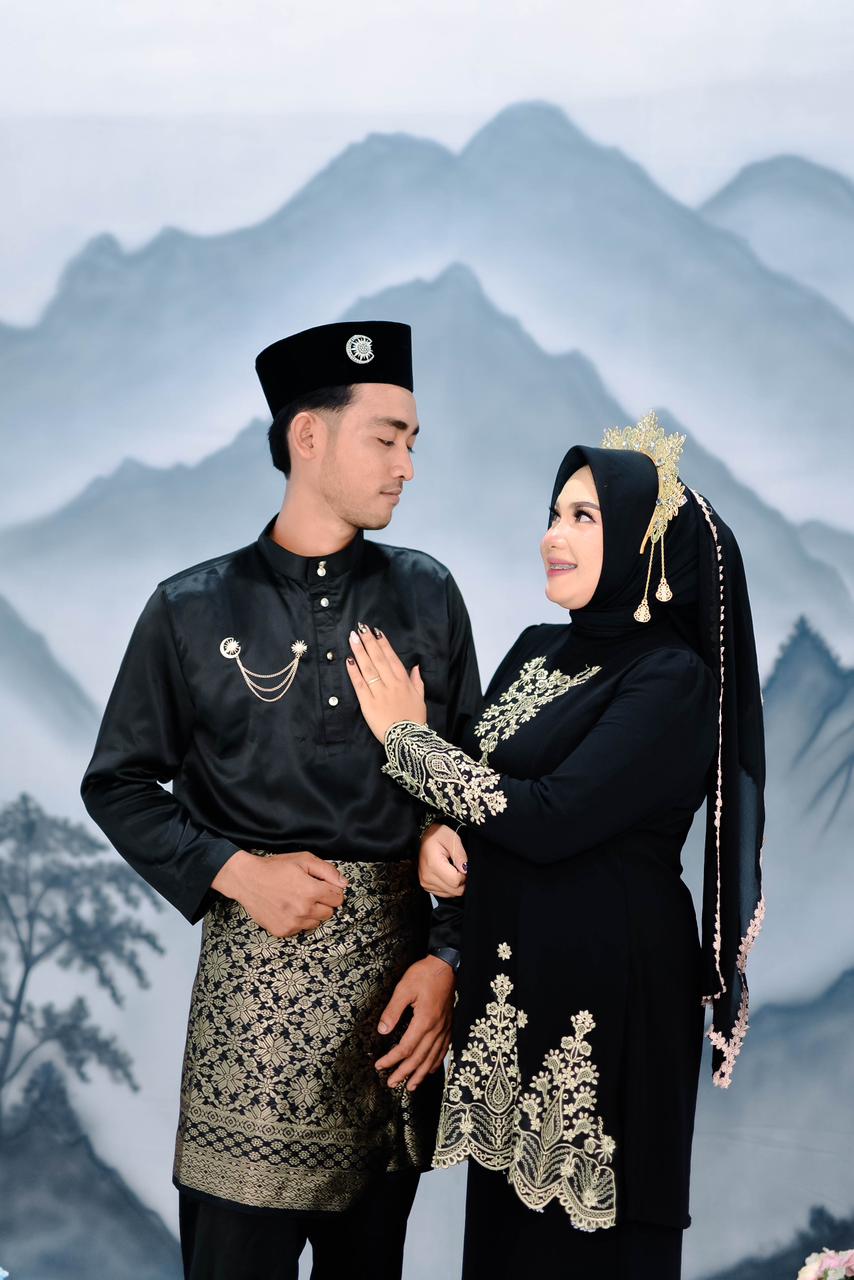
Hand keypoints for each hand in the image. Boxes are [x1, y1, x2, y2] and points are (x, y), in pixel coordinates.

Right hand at [212, 849, 347, 937]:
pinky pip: (300, 929)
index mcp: (311, 891)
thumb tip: (344, 884)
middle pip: (329, 913)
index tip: (321, 886)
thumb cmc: (275, 868)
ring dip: (311, 913)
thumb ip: (328, 871)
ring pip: (316, 923)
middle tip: (308, 892)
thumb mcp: (303, 860)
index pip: (338, 898)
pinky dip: (298, 921)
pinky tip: (287, 908)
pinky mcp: (282, 931)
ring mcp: (292, 923)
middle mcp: (304, 910)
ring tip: (296, 900)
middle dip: (323, 902)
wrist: (248, 880)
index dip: (331, 890)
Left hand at [345, 623, 426, 741]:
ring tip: (352, 638)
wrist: (407, 739)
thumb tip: (416, 667)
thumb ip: (417, 681)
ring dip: (360, 651)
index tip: (376, 632)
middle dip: (369, 642)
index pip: (392, 658)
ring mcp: (379, 692)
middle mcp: (391, 683)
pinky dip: (354, 672)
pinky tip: (348, 660)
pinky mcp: (368, 703)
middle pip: (378, 658)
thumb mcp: (420, 698)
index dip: (383, 644)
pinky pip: (359, 684)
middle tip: (360, 628)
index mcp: (404, 681)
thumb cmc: (414, 719)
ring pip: (368, 668)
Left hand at [375, 956, 454, 1090]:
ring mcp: (445, 1029)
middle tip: (392, 1084)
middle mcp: (436, 1029)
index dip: (392, 1059)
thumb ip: (393, 1011)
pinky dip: (435, 1063)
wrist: (447, 966)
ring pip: (432, 1058)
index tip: (380, 1066)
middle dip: (404, 1073)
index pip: (406, 1048)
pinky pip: (443, 1050)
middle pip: (419, 1058)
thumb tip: (383, 1030)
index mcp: (424, 1021)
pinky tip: (429, 1070)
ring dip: (420, 1074)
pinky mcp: (449, 1026)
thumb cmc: (425, 974)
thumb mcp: (404, 988)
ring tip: (410, 1086)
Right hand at [419, 823, 467, 897]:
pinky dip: (449, 886)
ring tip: (452, 868)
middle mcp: (427, 877)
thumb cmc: (437, 835)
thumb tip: (466, 870)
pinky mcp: (426, 886)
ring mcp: (425, 883)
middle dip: (462, 880)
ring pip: (451, 894)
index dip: (465, 875)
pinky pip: (444, 893)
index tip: (463, 865)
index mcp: (433, 864)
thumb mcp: (452, 839)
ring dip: (455, 884)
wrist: (423, 836)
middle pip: (454, 890)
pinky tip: (447, 873)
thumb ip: (460, 855)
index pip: (456, 881)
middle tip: (459, 866)